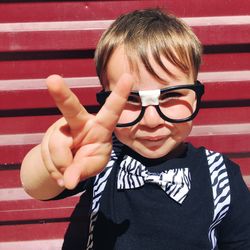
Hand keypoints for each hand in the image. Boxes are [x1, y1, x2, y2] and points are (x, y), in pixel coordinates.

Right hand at [41, 74, 132, 188]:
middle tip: (52, 79)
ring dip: (64, 166)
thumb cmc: (89, 158)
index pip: (111, 110)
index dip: (119, 94)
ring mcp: (61, 129)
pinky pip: (47, 157)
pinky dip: (55, 170)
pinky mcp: (48, 138)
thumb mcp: (93, 165)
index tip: (127, 76)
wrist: (68, 165)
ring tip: (71, 169)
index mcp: (100, 127)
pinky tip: (61, 169)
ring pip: (58, 147)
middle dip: (61, 94)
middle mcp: (80, 122)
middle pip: (71, 107)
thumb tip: (68, 181)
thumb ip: (83, 170)